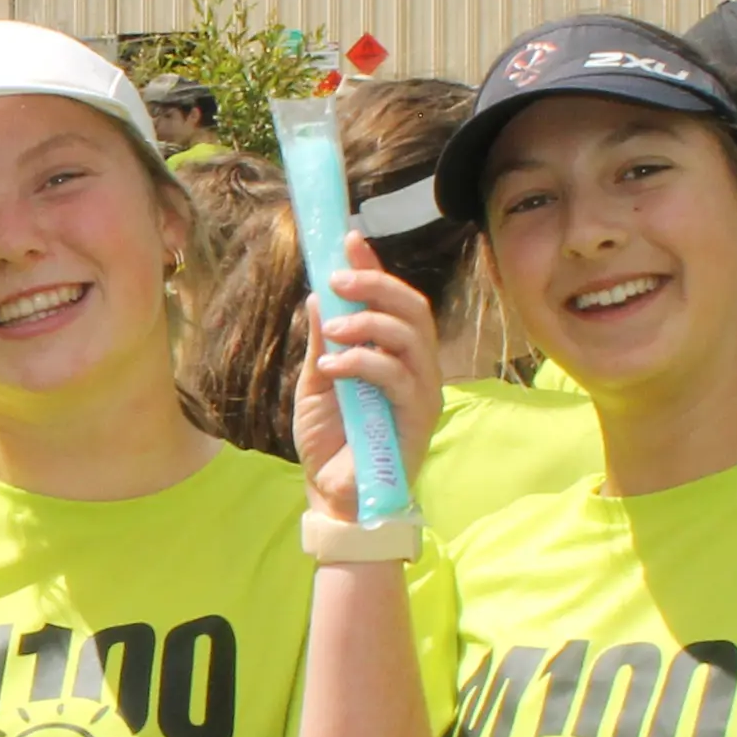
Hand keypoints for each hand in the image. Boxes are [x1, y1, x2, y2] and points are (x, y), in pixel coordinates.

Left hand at [292, 235, 440, 521]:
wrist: (333, 496)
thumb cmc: (330, 442)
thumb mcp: (315, 383)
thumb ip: (322, 343)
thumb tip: (317, 296)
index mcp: (393, 356)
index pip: (393, 303)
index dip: (375, 269)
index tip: (348, 240)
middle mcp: (415, 369)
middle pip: (413, 310)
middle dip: (376, 285)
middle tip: (337, 280)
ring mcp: (421, 393)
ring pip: (412, 337)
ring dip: (369, 323)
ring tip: (333, 329)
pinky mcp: (418, 418)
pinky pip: (398, 377)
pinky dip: (363, 363)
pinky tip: (332, 366)